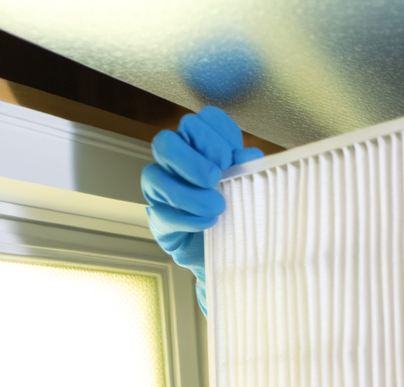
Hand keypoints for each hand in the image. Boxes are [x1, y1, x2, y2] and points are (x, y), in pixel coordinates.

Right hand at [141, 106, 262, 310]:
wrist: (227, 248)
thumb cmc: (237, 208)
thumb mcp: (248, 186)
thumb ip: (247, 168)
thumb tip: (249, 156)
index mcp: (201, 144)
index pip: (202, 120)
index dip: (216, 134)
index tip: (232, 156)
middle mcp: (175, 160)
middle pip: (166, 141)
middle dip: (193, 159)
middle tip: (216, 178)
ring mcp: (160, 187)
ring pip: (154, 175)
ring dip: (189, 192)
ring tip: (217, 206)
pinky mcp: (157, 217)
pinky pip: (162, 213)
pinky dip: (188, 218)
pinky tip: (208, 223)